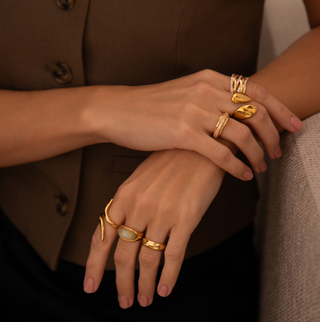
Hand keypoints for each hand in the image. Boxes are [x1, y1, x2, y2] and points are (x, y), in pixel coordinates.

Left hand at [84, 149, 225, 307]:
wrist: (201, 146)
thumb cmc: (173, 160)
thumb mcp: (142, 177)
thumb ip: (130, 203)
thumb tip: (125, 228)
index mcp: (125, 196)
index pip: (102, 237)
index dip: (94, 265)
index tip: (91, 285)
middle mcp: (139, 207)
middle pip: (124, 255)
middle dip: (122, 282)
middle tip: (124, 299)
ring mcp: (162, 213)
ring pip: (147, 259)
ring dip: (145, 285)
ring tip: (145, 299)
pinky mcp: (186, 218)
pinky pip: (173, 255)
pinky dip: (168, 276)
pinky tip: (166, 288)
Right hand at [90, 69, 302, 179]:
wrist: (119, 110)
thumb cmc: (151, 106)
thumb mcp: (185, 93)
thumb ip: (210, 98)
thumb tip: (235, 114)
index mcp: (209, 79)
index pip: (256, 91)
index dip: (280, 109)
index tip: (293, 125)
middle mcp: (206, 91)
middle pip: (255, 112)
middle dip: (273, 135)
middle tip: (277, 152)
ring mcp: (194, 111)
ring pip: (242, 133)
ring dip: (257, 153)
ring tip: (261, 166)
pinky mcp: (183, 133)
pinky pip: (221, 152)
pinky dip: (237, 165)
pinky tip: (242, 175)